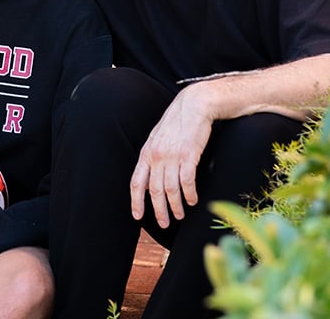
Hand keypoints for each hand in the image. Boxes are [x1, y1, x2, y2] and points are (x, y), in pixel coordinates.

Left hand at [130, 84, 212, 227]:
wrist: (194, 105)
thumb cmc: (177, 123)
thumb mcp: (158, 139)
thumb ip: (153, 158)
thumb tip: (151, 181)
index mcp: (147, 153)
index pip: (137, 183)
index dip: (136, 201)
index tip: (137, 216)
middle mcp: (156, 156)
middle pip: (155, 191)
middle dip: (159, 211)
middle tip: (165, 223)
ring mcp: (172, 156)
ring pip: (171, 190)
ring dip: (176, 206)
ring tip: (181, 215)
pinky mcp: (188, 155)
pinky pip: (187, 182)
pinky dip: (190, 194)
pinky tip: (193, 200)